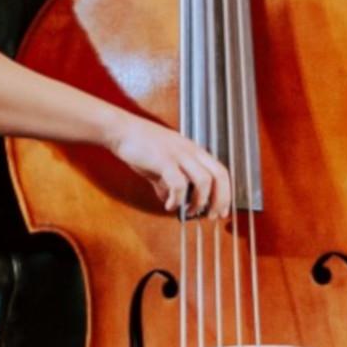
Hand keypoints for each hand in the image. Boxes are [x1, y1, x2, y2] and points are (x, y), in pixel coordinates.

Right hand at [107, 117, 234, 220]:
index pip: (220, 171)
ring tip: (189, 212)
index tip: (221, 211)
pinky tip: (169, 205)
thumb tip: (171, 201)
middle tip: (211, 216)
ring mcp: (178, 154)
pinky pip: (179, 184)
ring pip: (204, 180)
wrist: (120, 129)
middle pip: (219, 176)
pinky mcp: (164, 160)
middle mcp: (190, 151)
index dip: (225, 193)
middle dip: (219, 200)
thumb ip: (169, 182)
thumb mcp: (161, 163)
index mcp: (193, 150)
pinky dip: (177, 199)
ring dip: (200, 201)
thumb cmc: (140, 144)